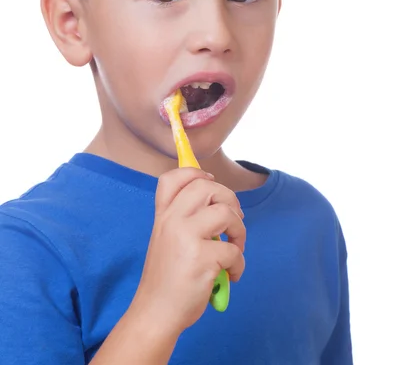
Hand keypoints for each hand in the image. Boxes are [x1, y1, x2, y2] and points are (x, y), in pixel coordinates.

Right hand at [131, 167, 245, 335]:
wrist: (156, 313)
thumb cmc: (166, 278)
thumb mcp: (165, 239)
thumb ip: (182, 220)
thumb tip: (218, 204)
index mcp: (163, 216)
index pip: (172, 178)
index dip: (195, 172)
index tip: (211, 182)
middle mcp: (172, 221)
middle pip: (207, 187)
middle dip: (229, 199)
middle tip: (233, 219)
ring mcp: (186, 238)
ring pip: (226, 213)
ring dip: (239, 230)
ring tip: (235, 246)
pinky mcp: (202, 259)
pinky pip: (234, 250)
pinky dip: (239, 264)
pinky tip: (231, 275)